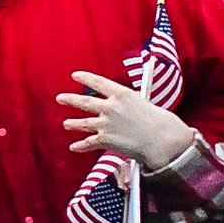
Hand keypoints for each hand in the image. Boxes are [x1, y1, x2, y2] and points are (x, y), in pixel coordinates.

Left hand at [57, 71, 195, 170]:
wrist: (163, 140)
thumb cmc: (160, 122)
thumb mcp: (143, 103)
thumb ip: (127, 104)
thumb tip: (119, 108)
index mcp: (122, 94)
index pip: (98, 82)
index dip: (85, 78)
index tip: (75, 75)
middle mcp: (111, 107)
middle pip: (85, 101)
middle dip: (70, 99)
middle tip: (60, 98)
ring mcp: (106, 123)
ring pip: (83, 123)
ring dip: (73, 124)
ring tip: (66, 124)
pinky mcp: (105, 139)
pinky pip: (89, 143)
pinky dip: (80, 146)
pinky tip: (74, 147)